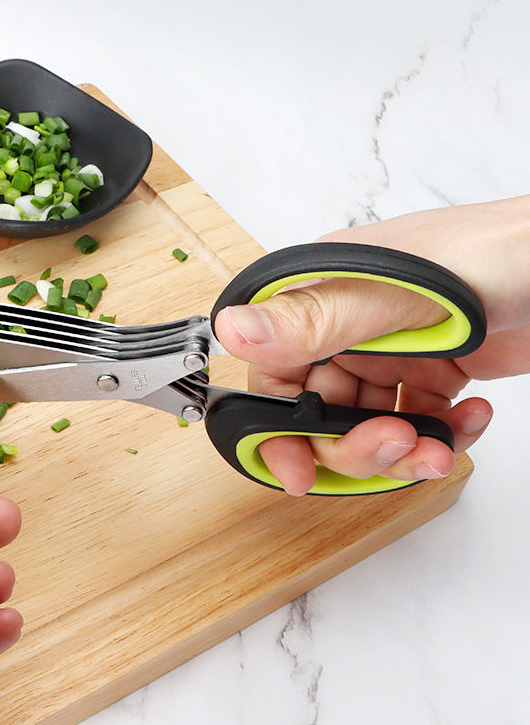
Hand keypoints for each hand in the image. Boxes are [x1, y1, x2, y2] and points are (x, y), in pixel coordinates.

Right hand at [213, 195, 529, 494]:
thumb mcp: (395, 291)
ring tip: (438, 445)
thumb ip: (311, 318)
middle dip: (355, 444)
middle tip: (396, 446)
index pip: (276, 375)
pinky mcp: (431, 370)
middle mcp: (347, 328)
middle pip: (321, 412)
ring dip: (403, 449)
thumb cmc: (493, 252)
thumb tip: (231, 330)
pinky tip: (471, 416)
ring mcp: (389, 351)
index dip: (280, 429)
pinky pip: (418, 424)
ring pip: (368, 425)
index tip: (298, 472)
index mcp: (322, 298)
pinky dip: (443, 435)